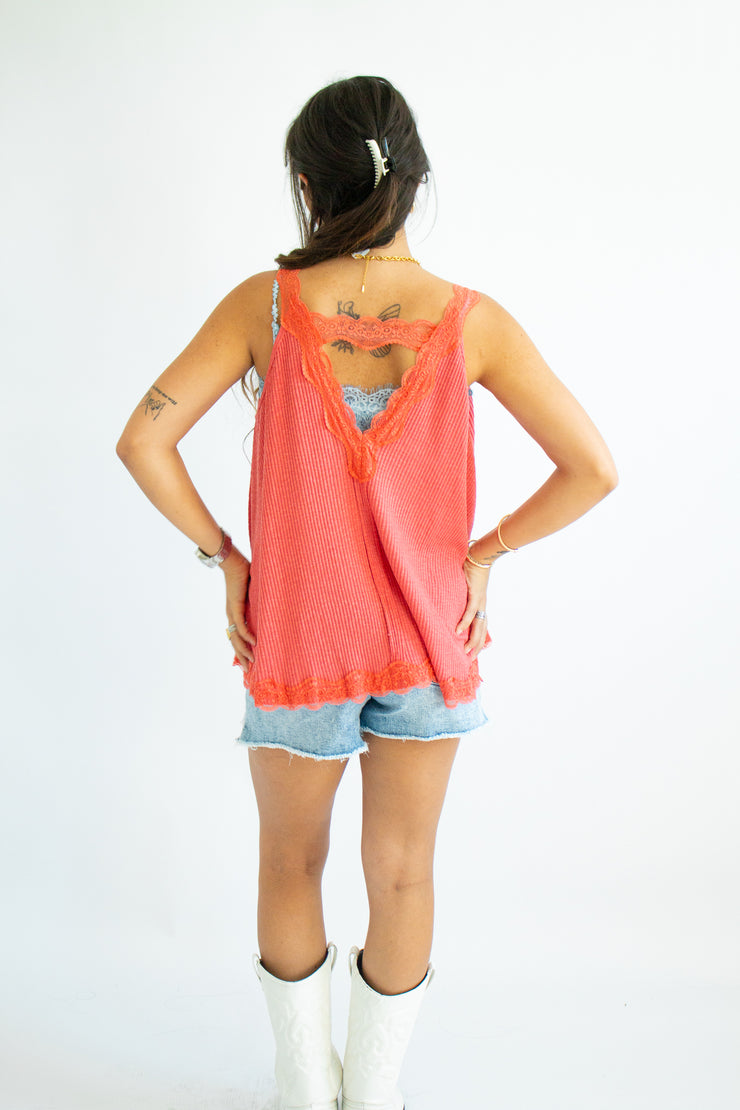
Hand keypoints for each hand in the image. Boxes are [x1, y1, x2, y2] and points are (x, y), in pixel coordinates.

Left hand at [222, 549, 255, 669]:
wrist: (233, 563)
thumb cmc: (244, 576)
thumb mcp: (253, 595)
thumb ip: (258, 604)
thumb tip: (271, 609)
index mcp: (234, 614)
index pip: (236, 637)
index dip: (241, 651)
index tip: (248, 663)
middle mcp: (231, 616)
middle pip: (234, 642)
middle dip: (241, 657)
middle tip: (249, 671)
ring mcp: (232, 612)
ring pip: (236, 637)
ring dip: (244, 651)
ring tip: (252, 661)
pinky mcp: (235, 606)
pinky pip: (241, 625)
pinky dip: (247, 635)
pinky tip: (254, 643)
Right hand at [456, 558, 491, 659]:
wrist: (480, 556)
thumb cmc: (472, 569)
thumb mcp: (466, 587)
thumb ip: (461, 597)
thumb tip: (452, 604)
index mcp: (480, 605)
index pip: (481, 626)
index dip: (479, 640)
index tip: (474, 653)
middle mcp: (481, 605)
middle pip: (482, 630)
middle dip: (477, 646)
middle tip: (470, 660)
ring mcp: (479, 601)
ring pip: (478, 625)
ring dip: (473, 639)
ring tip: (466, 651)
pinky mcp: (475, 594)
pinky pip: (470, 612)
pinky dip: (464, 622)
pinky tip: (458, 631)